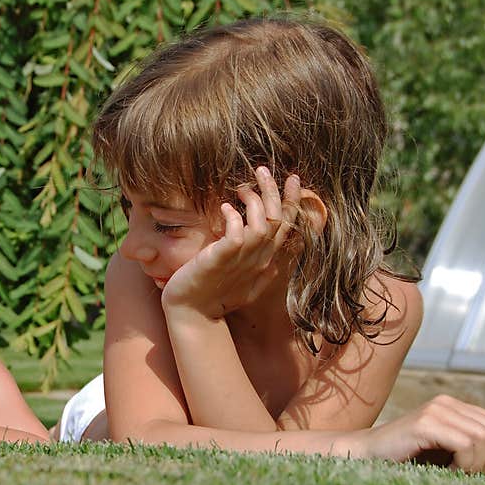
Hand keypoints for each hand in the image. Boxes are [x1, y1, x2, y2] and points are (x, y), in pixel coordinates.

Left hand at [161, 168, 300, 317]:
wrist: (192, 315)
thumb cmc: (214, 299)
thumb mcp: (245, 287)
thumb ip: (261, 274)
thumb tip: (274, 264)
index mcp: (264, 262)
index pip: (285, 227)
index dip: (290, 201)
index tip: (291, 179)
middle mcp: (258, 260)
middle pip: (278, 220)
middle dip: (273, 191)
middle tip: (262, 170)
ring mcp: (241, 260)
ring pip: (262, 223)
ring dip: (254, 200)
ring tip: (241, 187)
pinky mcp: (222, 259)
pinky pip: (237, 233)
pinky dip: (233, 216)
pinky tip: (224, 207)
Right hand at [358, 395, 484, 474]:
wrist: (367, 454)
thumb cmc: (406, 457)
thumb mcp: (445, 451)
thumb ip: (472, 449)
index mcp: (452, 405)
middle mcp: (445, 402)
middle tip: (471, 475)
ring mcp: (435, 410)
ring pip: (482, 437)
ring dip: (477, 464)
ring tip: (457, 473)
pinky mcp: (425, 423)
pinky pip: (465, 444)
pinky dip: (465, 464)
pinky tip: (448, 471)